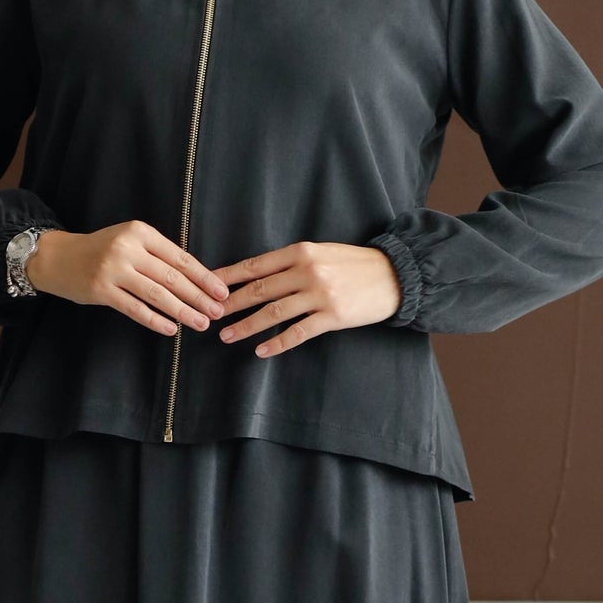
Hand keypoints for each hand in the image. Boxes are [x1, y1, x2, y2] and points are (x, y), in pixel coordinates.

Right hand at [26, 221, 229, 337]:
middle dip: (198, 297)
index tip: (221, 291)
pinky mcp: (101, 290)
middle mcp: (128, 248)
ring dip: (182, 311)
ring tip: (200, 323)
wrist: (57, 257)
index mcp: (140, 232)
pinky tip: (171, 329)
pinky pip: (135, 309)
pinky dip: (155, 320)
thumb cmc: (100, 250)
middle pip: (172, 277)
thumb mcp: (130, 241)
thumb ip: (157, 255)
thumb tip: (196, 279)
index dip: (203, 277)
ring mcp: (113, 269)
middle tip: (217, 312)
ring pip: (157, 294)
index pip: (180, 257)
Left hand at [214, 241, 401, 356]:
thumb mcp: (322, 252)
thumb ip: (293, 262)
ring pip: (273, 312)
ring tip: (227, 335)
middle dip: (231, 304)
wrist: (395, 275)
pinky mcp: (333, 316)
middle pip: (259, 289)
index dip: (229, 277)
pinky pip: (298, 332)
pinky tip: (261, 350)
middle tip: (210, 315)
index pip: (256, 265)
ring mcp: (320, 294)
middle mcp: (307, 271)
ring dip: (247, 326)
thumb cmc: (355, 264)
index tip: (208, 286)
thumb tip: (258, 275)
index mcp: (301, 252)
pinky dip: (277, 342)